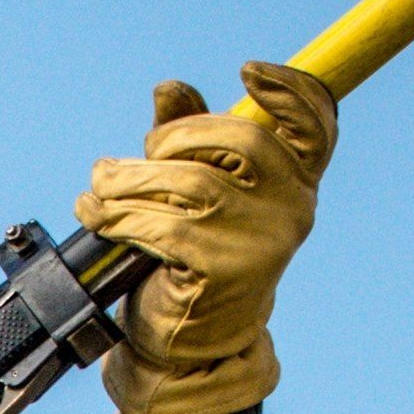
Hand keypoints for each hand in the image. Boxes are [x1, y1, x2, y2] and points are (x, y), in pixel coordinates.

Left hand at [74, 59, 337, 413]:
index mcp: (295, 183)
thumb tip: (169, 88)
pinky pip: (162, 224)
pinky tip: (96, 214)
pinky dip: (118, 216)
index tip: (247, 70)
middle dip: (174, 138)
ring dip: (130, 180)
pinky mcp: (224, 269)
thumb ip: (187, 138)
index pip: (317, 125)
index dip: (291, 91)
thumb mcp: (195, 192)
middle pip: (240, 138)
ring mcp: (262, 240)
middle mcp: (292, 208)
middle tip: (136, 157)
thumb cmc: (193, 257)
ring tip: (99, 188)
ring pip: (191, 182)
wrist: (189, 343)